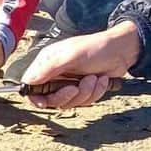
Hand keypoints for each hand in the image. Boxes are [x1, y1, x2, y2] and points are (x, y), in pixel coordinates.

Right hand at [19, 22, 140, 108]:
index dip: (35, 97)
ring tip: (94, 79)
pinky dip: (95, 93)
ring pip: (69, 102)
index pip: (31, 85)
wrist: (123, 51)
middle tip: (76, 87)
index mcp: (47, 64)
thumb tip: (28, 81)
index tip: (44, 103)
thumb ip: (49, 69)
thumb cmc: (96, 48)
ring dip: (85, 93)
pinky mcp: (83, 89)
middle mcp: (55, 75)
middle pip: (50, 99)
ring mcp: (69, 83)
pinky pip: (84, 101)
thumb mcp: (70, 56)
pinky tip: (101, 80)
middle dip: (66, 96)